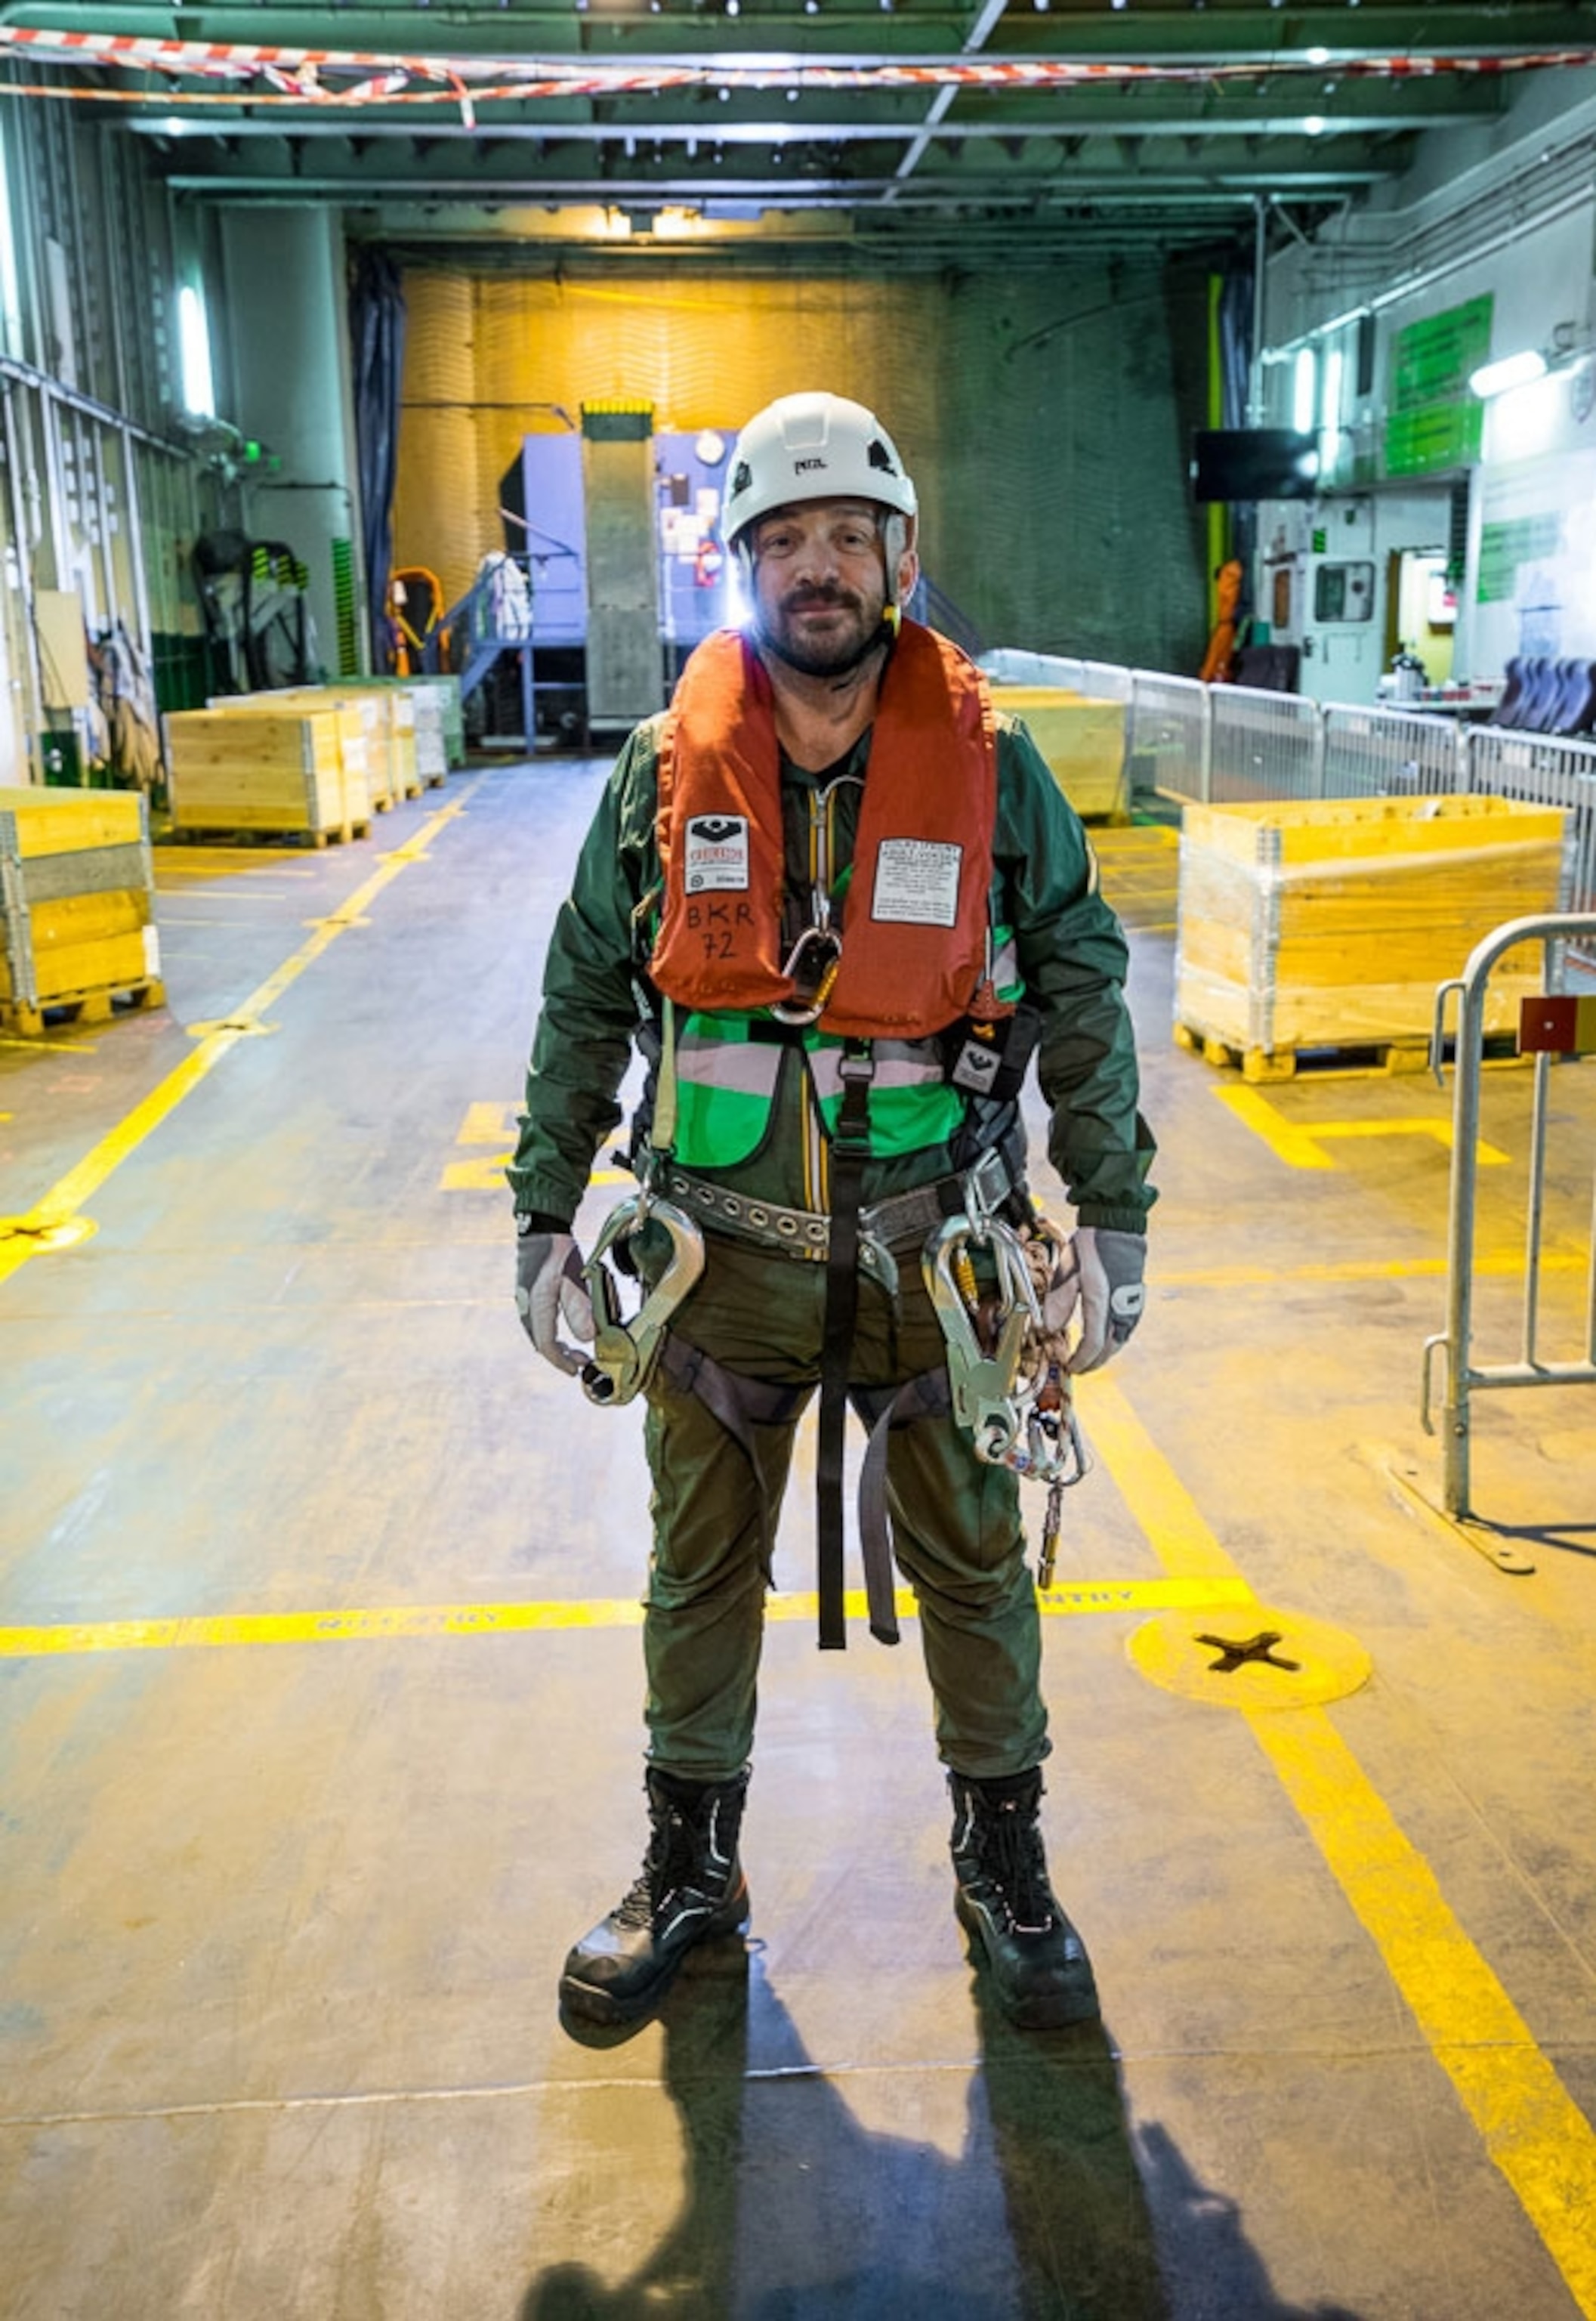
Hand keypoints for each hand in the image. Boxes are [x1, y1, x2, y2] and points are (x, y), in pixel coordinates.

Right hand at [515, 1227, 594, 1375]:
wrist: (540, 1229)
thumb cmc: (558, 1252)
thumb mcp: (574, 1279)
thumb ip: (581, 1308)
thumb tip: (587, 1338)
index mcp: (537, 1307)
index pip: (547, 1345)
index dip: (562, 1361)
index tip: (577, 1369)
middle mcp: (527, 1308)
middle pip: (541, 1344)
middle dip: (561, 1357)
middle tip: (581, 1362)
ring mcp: (526, 1302)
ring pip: (539, 1335)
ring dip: (557, 1347)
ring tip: (575, 1352)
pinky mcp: (530, 1296)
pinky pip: (539, 1325)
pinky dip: (552, 1335)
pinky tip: (565, 1333)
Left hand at [1043, 1227, 1145, 1372]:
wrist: (1116, 1225)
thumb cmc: (1091, 1245)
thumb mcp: (1067, 1270)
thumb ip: (1059, 1302)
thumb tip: (1048, 1328)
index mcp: (1101, 1302)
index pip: (1094, 1345)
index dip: (1082, 1361)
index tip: (1071, 1367)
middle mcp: (1120, 1308)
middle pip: (1109, 1348)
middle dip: (1093, 1362)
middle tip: (1078, 1367)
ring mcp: (1131, 1304)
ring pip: (1119, 1340)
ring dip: (1105, 1352)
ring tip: (1089, 1356)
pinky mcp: (1135, 1299)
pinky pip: (1126, 1328)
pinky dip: (1114, 1339)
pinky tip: (1105, 1336)